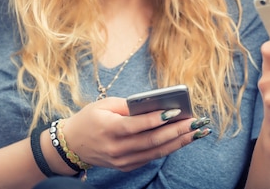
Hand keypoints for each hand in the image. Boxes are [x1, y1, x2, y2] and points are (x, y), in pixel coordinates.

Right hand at [56, 97, 209, 171]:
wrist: (71, 145)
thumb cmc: (90, 119)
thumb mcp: (104, 105)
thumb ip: (128, 105)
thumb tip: (155, 103)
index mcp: (109, 129)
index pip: (137, 125)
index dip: (158, 119)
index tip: (176, 111)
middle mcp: (116, 148)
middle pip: (152, 140)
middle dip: (178, 131)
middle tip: (196, 122)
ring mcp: (122, 160)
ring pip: (156, 151)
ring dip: (180, 142)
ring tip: (198, 132)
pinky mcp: (126, 166)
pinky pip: (152, 157)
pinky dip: (169, 148)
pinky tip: (184, 139)